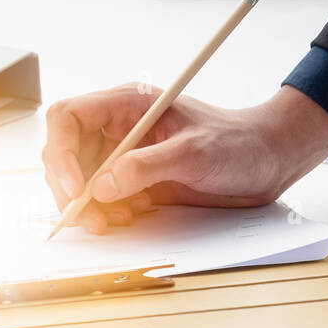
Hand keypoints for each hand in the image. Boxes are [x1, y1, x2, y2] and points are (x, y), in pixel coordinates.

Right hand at [41, 83, 327, 232]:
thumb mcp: (194, 152)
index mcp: (126, 105)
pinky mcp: (134, 181)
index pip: (68, 118)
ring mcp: (123, 155)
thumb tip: (103, 186)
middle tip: (88, 218)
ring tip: (111, 222)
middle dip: (70, 189)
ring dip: (86, 206)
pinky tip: (128, 218)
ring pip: (79, 181)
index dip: (61, 153)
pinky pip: (101, 198)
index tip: (77, 188)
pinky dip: (105, 214)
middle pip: (65, 154)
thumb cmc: (238, 144)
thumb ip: (146, 167)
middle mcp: (118, 128)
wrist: (266, 162)